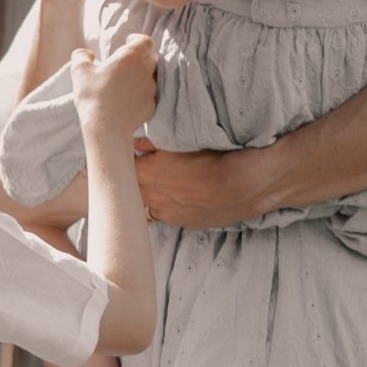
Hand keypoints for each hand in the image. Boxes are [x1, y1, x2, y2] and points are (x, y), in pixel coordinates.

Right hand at [70, 33, 156, 144]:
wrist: (106, 128)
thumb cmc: (93, 96)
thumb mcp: (79, 72)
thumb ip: (81, 56)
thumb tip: (86, 53)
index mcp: (130, 57)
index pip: (145, 41)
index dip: (137, 39)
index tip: (128, 41)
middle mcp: (145, 70)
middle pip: (151, 57)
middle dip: (141, 56)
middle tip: (126, 62)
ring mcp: (150, 89)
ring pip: (151, 76)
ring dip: (141, 75)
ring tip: (125, 83)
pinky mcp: (151, 106)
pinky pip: (148, 95)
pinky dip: (140, 94)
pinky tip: (127, 100)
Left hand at [131, 140, 278, 227]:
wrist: (246, 184)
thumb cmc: (215, 158)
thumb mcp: (180, 144)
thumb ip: (151, 144)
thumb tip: (134, 143)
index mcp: (145, 175)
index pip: (120, 171)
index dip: (124, 163)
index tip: (130, 157)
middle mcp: (151, 199)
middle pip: (132, 190)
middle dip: (136, 180)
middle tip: (148, 168)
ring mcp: (168, 215)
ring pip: (150, 204)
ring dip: (153, 194)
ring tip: (168, 182)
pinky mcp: (184, 224)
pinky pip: (169, 214)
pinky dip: (170, 205)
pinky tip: (184, 195)